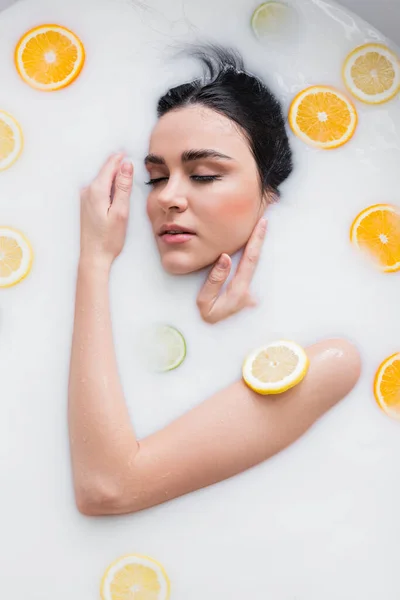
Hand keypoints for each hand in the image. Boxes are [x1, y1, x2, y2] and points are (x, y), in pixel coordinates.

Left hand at [80, 153, 133, 267]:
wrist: (93, 256)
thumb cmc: (109, 238)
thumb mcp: (121, 212)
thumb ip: (123, 187)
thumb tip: (126, 165)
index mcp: (96, 190)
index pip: (110, 166)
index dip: (121, 158)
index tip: (131, 154)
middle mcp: (88, 190)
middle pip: (105, 171)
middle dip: (118, 166)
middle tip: (132, 162)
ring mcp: (85, 197)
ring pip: (102, 179)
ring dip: (114, 176)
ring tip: (127, 176)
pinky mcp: (86, 204)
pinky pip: (99, 188)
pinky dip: (109, 186)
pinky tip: (117, 192)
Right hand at [196, 217, 266, 323]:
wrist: (213, 344)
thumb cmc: (205, 320)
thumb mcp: (204, 302)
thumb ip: (215, 279)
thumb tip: (226, 257)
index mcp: (239, 291)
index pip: (249, 260)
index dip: (255, 241)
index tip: (261, 224)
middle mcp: (248, 293)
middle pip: (255, 261)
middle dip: (259, 239)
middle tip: (264, 220)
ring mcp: (248, 297)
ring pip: (253, 268)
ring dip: (255, 249)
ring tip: (259, 231)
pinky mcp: (245, 299)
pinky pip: (247, 274)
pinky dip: (249, 260)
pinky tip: (250, 251)